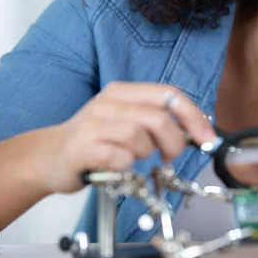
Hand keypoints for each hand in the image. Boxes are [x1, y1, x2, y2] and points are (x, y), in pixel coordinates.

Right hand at [41, 82, 215, 193]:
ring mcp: (92, 124)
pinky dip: (126, 165)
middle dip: (173, 142)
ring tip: (134, 157)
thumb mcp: (129, 119)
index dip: (194, 117)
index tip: (208, 138)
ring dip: (145, 153)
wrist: (49, 156)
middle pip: (158, 119)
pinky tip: (118, 165)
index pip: (169, 95)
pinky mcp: (81, 148)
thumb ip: (160, 118)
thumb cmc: (97, 139)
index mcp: (124, 92)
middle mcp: (108, 103)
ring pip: (139, 137)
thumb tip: (199, 129)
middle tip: (168, 155)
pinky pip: (118, 157)